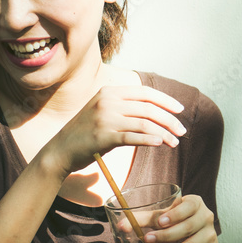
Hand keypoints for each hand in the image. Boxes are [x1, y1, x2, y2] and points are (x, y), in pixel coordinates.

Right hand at [48, 85, 186, 174]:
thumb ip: (124, 108)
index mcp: (109, 92)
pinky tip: (161, 143)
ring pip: (145, 123)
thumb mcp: (102, 111)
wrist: (59, 150)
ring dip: (165, 133)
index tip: (179, 109)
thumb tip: (155, 114)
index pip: (145, 92)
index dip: (165, 100)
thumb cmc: (84, 133)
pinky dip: (150, 139)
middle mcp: (107, 101)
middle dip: (170, 119)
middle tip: (182, 131)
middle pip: (148, 108)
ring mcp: (105, 118)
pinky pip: (133, 137)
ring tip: (175, 142)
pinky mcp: (103, 136)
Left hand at [143, 194, 217, 242]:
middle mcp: (206, 218)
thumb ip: (144, 220)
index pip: (188, 207)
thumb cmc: (175, 225)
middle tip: (147, 241)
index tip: (159, 222)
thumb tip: (121, 226)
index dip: (175, 214)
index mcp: (195, 204)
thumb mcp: (162, 219)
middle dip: (166, 236)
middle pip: (187, 227)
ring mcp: (211, 236)